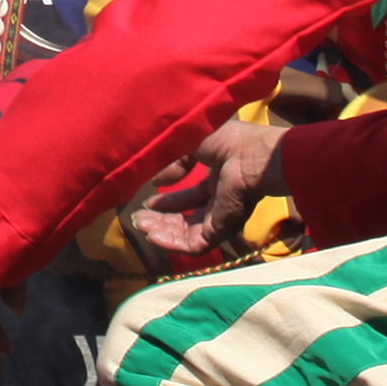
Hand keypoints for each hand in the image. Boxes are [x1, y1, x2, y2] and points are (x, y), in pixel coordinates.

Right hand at [128, 115, 288, 260]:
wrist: (249, 155)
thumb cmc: (226, 141)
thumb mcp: (191, 144)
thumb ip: (173, 162)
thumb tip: (157, 181)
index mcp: (218, 179)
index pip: (191, 196)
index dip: (169, 200)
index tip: (148, 201)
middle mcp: (220, 201)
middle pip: (186, 217)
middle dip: (161, 219)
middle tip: (138, 218)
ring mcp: (221, 217)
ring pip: (188, 233)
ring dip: (163, 232)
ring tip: (140, 226)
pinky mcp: (221, 229)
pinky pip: (194, 244)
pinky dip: (172, 243)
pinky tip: (152, 236)